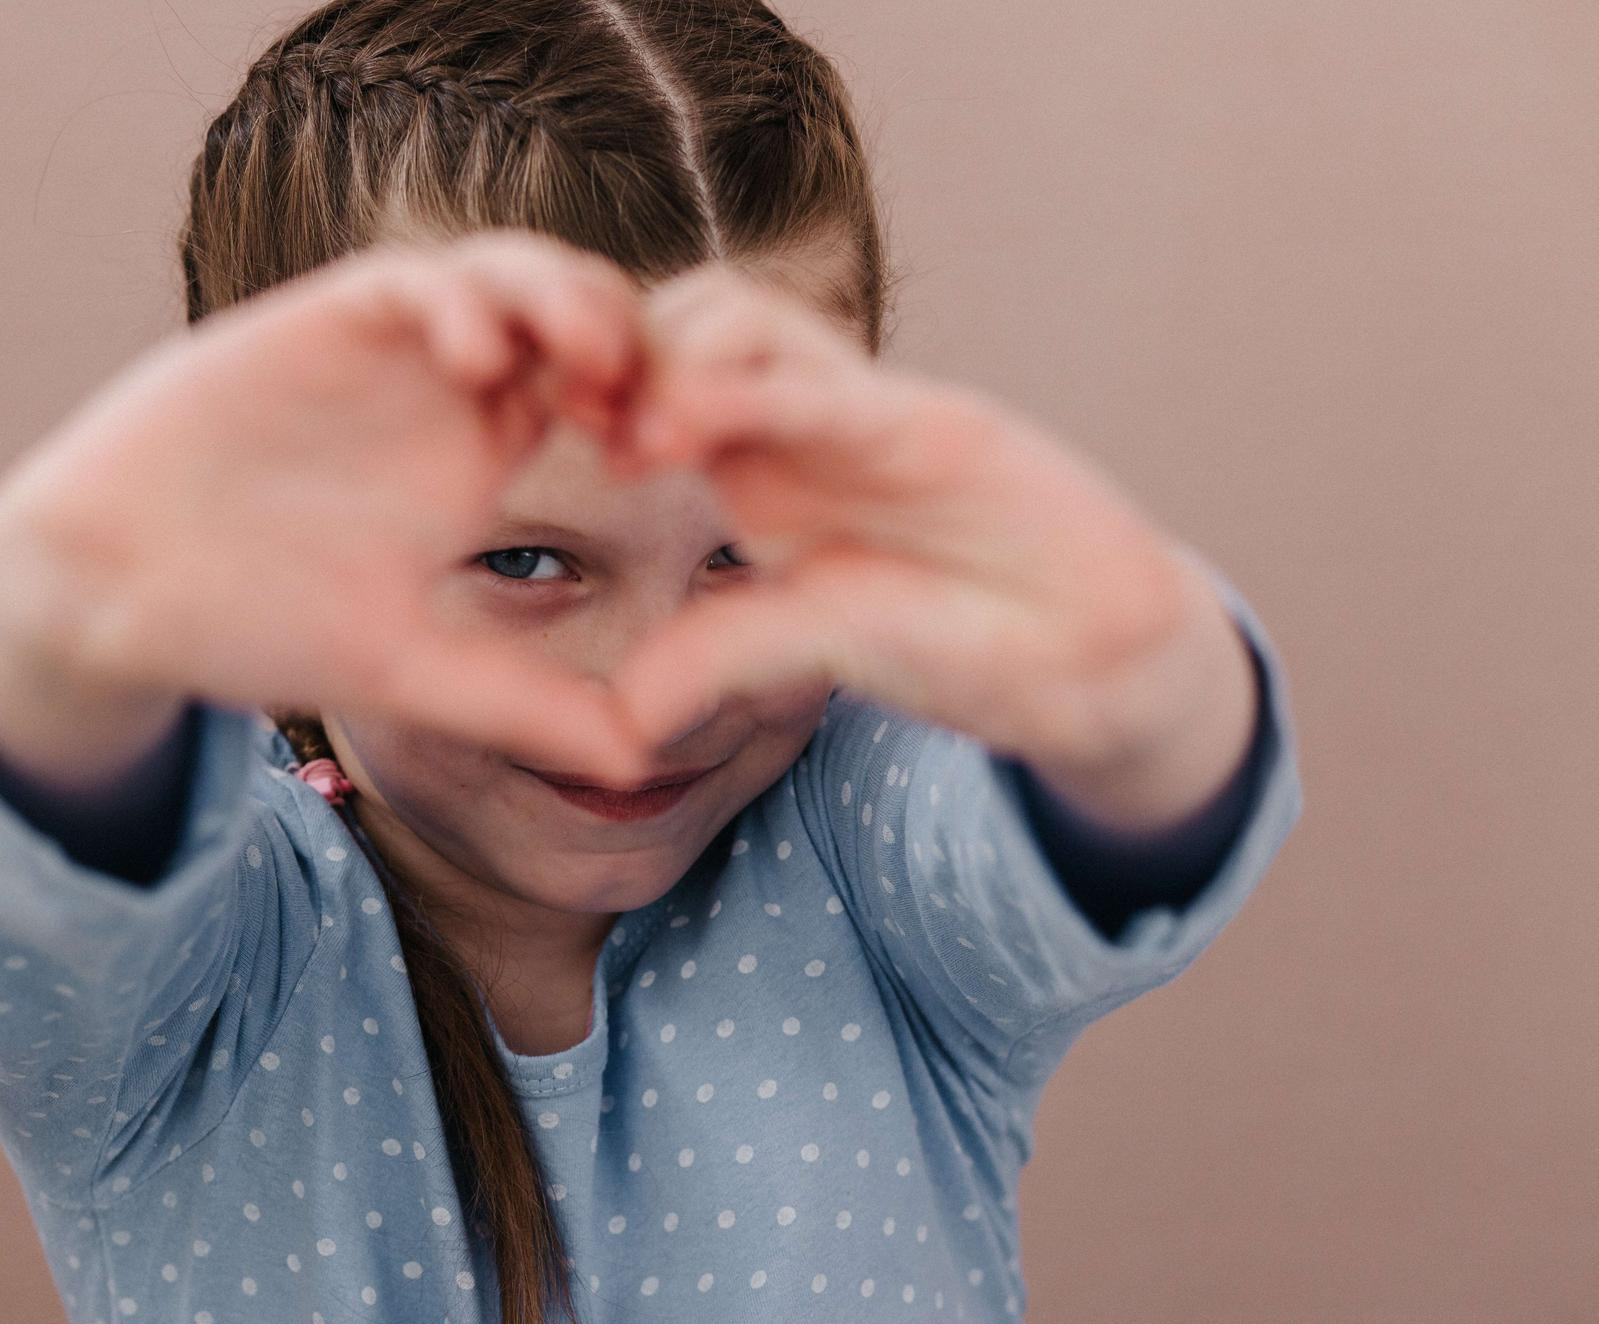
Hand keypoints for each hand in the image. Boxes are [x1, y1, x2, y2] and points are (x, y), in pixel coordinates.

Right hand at [0, 229, 659, 787]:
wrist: (112, 585)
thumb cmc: (253, 619)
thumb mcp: (411, 670)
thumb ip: (522, 705)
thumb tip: (641, 763)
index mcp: (480, 459)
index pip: (607, 397)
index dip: (664, 413)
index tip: (692, 465)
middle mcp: (446, 392)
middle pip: (581, 319)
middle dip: (636, 341)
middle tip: (660, 401)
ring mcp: (388, 351)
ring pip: (511, 277)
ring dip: (562, 299)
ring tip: (589, 359)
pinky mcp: (319, 323)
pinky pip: (411, 280)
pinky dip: (456, 301)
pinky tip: (478, 357)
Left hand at [606, 264, 1232, 785]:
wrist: (1092, 649)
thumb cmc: (958, 649)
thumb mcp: (820, 652)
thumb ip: (726, 655)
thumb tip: (626, 716)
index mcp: (758, 478)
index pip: (651, 392)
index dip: (587, 397)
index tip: (518, 431)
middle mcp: (796, 430)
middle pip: (676, 333)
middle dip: (609, 352)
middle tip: (558, 403)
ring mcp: (859, 415)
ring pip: (740, 321)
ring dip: (670, 353)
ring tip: (628, 429)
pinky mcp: (928, 418)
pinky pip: (824, 379)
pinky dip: (747, 383)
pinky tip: (686, 422)